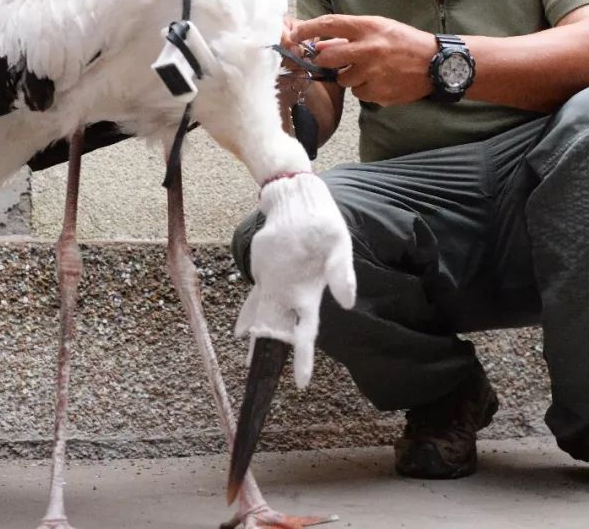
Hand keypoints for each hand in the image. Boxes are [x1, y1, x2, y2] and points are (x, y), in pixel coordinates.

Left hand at [234, 172, 355, 388]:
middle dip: (274, 358)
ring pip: (265, 322)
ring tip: (250, 368)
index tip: (301, 383)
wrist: (301, 204)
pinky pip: (253, 302)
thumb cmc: (325, 224)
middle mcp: (293, 296)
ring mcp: (276, 286)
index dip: (303, 358)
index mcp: (312, 294)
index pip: (307, 333)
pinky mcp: (264, 275)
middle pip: (282, 334)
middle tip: (263, 384)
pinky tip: (239, 332)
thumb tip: (348, 303)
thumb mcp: (338, 245)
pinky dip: (246, 317)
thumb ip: (341, 274)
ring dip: (258, 342)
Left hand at [289, 15, 437, 104]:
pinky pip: (360, 93)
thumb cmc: (405, 42)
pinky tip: (381, 81)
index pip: (329, 24)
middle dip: (325, 61)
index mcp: (368, 28)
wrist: (436, 63)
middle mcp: (369, 49)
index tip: (295, 34)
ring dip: (350, 76)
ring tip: (371, 70)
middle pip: (327, 58)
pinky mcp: (379, 93)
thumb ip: (349, 36)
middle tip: (333, 60)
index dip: (308, 29)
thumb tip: (319, 45)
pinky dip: (365, 89)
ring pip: (344, 79)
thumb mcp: (379, 28)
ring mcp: (374, 73)